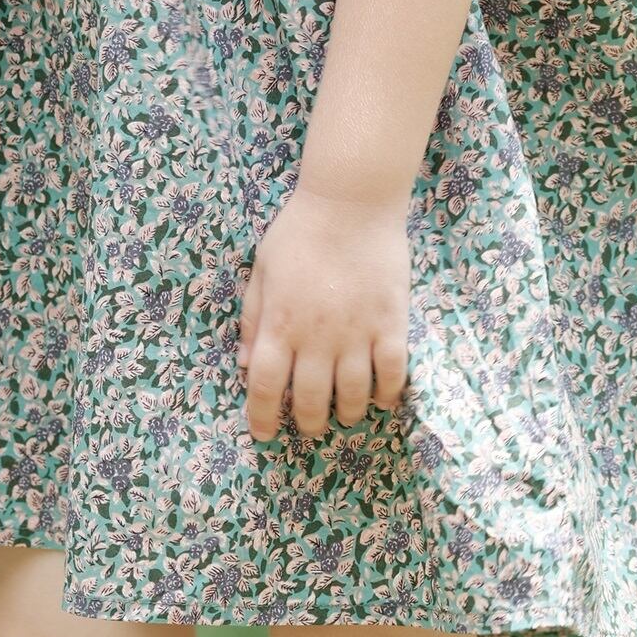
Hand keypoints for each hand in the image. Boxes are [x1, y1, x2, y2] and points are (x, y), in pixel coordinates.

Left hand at [237, 184, 410, 441]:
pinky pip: (393, 372)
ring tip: (345, 416)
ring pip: (352, 395)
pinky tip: (381, 398)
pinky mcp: (391, 323)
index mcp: (279, 323)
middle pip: (309, 399)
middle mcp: (316, 337)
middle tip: (311, 426)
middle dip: (308, 423)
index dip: (261, 417)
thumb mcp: (262, 270)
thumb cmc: (300, 232)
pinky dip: (387, 393)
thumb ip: (252, 319)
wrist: (351, 202)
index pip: (264, 386)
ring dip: (347, 414)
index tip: (264, 434)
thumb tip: (243, 364)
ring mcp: (356, 332)